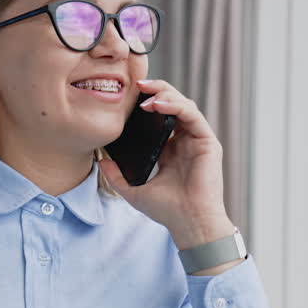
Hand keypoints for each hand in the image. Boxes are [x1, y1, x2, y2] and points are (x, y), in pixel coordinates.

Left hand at [99, 79, 237, 249]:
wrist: (188, 223)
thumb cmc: (166, 210)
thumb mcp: (133, 190)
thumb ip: (116, 175)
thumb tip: (100, 160)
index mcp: (170, 149)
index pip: (158, 118)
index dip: (145, 104)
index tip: (126, 98)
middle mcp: (185, 141)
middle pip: (172, 105)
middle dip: (155, 91)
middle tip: (136, 85)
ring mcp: (197, 140)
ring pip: (183, 105)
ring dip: (164, 94)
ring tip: (145, 92)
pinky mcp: (207, 142)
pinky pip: (192, 115)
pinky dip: (176, 106)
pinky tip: (158, 104)